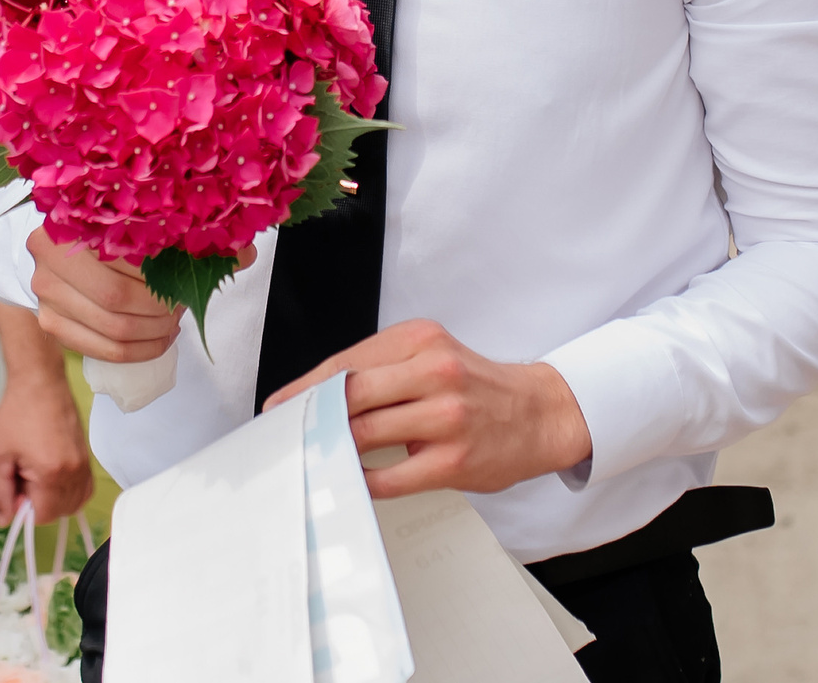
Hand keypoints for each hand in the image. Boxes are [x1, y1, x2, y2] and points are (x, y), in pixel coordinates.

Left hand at [0, 370, 93, 522]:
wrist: (40, 382)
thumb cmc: (19, 411)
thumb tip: (4, 519)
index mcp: (52, 473)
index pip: (42, 516)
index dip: (23, 509)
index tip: (13, 490)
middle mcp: (73, 471)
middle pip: (59, 513)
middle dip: (37, 504)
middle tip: (21, 478)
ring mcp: (84, 465)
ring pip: (73, 504)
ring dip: (53, 500)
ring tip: (34, 475)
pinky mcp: (87, 458)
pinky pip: (84, 490)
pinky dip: (68, 493)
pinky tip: (51, 478)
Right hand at [24, 227, 254, 363]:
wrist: (69, 245)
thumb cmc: (115, 230)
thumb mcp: (150, 222)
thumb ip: (194, 233)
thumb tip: (246, 250)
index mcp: (72, 218)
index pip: (126, 254)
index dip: (166, 270)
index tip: (191, 274)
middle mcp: (48, 253)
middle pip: (116, 296)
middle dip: (160, 307)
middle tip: (183, 304)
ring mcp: (44, 291)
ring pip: (112, 327)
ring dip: (154, 331)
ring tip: (174, 320)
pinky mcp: (50, 321)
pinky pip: (102, 350)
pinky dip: (139, 351)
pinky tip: (158, 338)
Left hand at [261, 318, 590, 497]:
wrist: (540, 413)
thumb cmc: (475, 386)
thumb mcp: (431, 355)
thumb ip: (382, 369)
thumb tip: (319, 395)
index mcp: (420, 339)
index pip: (346, 362)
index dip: (304, 387)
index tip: (277, 404)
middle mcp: (434, 370)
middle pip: (350, 395)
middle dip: (310, 417)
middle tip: (283, 433)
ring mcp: (446, 415)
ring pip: (365, 433)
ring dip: (331, 448)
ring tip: (310, 455)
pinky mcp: (454, 458)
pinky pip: (391, 475)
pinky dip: (363, 479)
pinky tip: (350, 479)